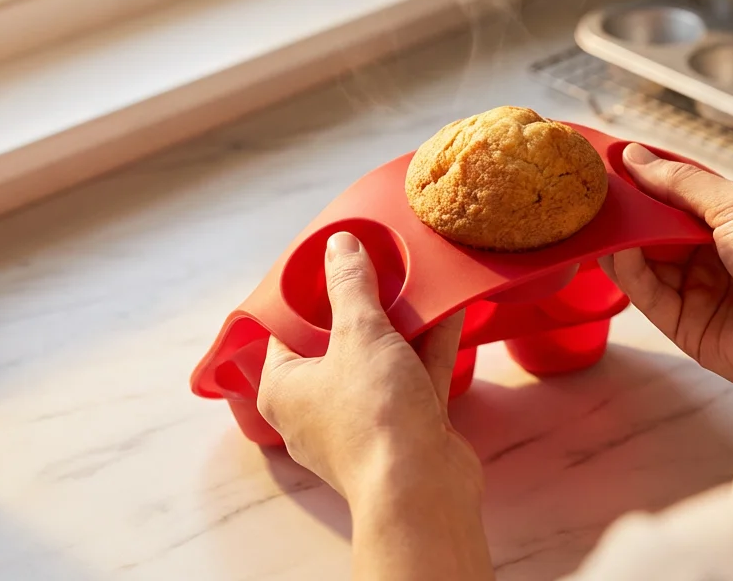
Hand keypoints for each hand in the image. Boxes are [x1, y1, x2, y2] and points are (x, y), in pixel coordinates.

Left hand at [257, 231, 492, 580]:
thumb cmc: (372, 414)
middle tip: (377, 261)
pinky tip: (449, 308)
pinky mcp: (404, 429)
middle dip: (361, 304)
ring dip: (401, 323)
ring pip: (379, 360)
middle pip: (336, 343)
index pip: (282, 332)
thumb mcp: (358, 333)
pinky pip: (413, 376)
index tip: (329, 261)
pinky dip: (428, 345)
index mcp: (284, 388)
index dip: (304, 294)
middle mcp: (316, 408)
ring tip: (417, 278)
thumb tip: (338, 244)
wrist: (422, 489)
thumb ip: (349, 285)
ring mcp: (363, 420)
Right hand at [603, 144, 732, 420]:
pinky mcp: (684, 325)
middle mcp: (711, 252)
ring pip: (644, 260)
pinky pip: (646, 294)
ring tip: (598, 217)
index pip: (676, 193)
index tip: (608, 161)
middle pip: (654, 226)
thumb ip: (682, 184)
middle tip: (590, 190)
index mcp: (732, 218)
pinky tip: (617, 249)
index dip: (645, 178)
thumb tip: (637, 157)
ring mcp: (696, 289)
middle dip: (626, 209)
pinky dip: (627, 270)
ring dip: (622, 238)